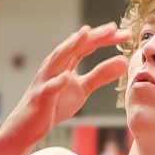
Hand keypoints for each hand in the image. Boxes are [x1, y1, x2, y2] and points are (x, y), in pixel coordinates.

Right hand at [4, 23, 129, 142]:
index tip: (126, 34)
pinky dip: (57, 81)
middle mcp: (54, 65)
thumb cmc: (55, 104)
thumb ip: (101, 75)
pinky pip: (49, 88)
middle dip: (92, 36)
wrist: (28, 126)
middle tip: (112, 28)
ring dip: (71, 45)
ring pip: (58, 59)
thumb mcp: (83, 89)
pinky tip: (67, 76)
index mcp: (65, 62)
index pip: (86, 46)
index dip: (105, 39)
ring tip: (85, 34)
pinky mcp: (41, 97)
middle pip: (74, 46)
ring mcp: (46, 79)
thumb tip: (124, 61)